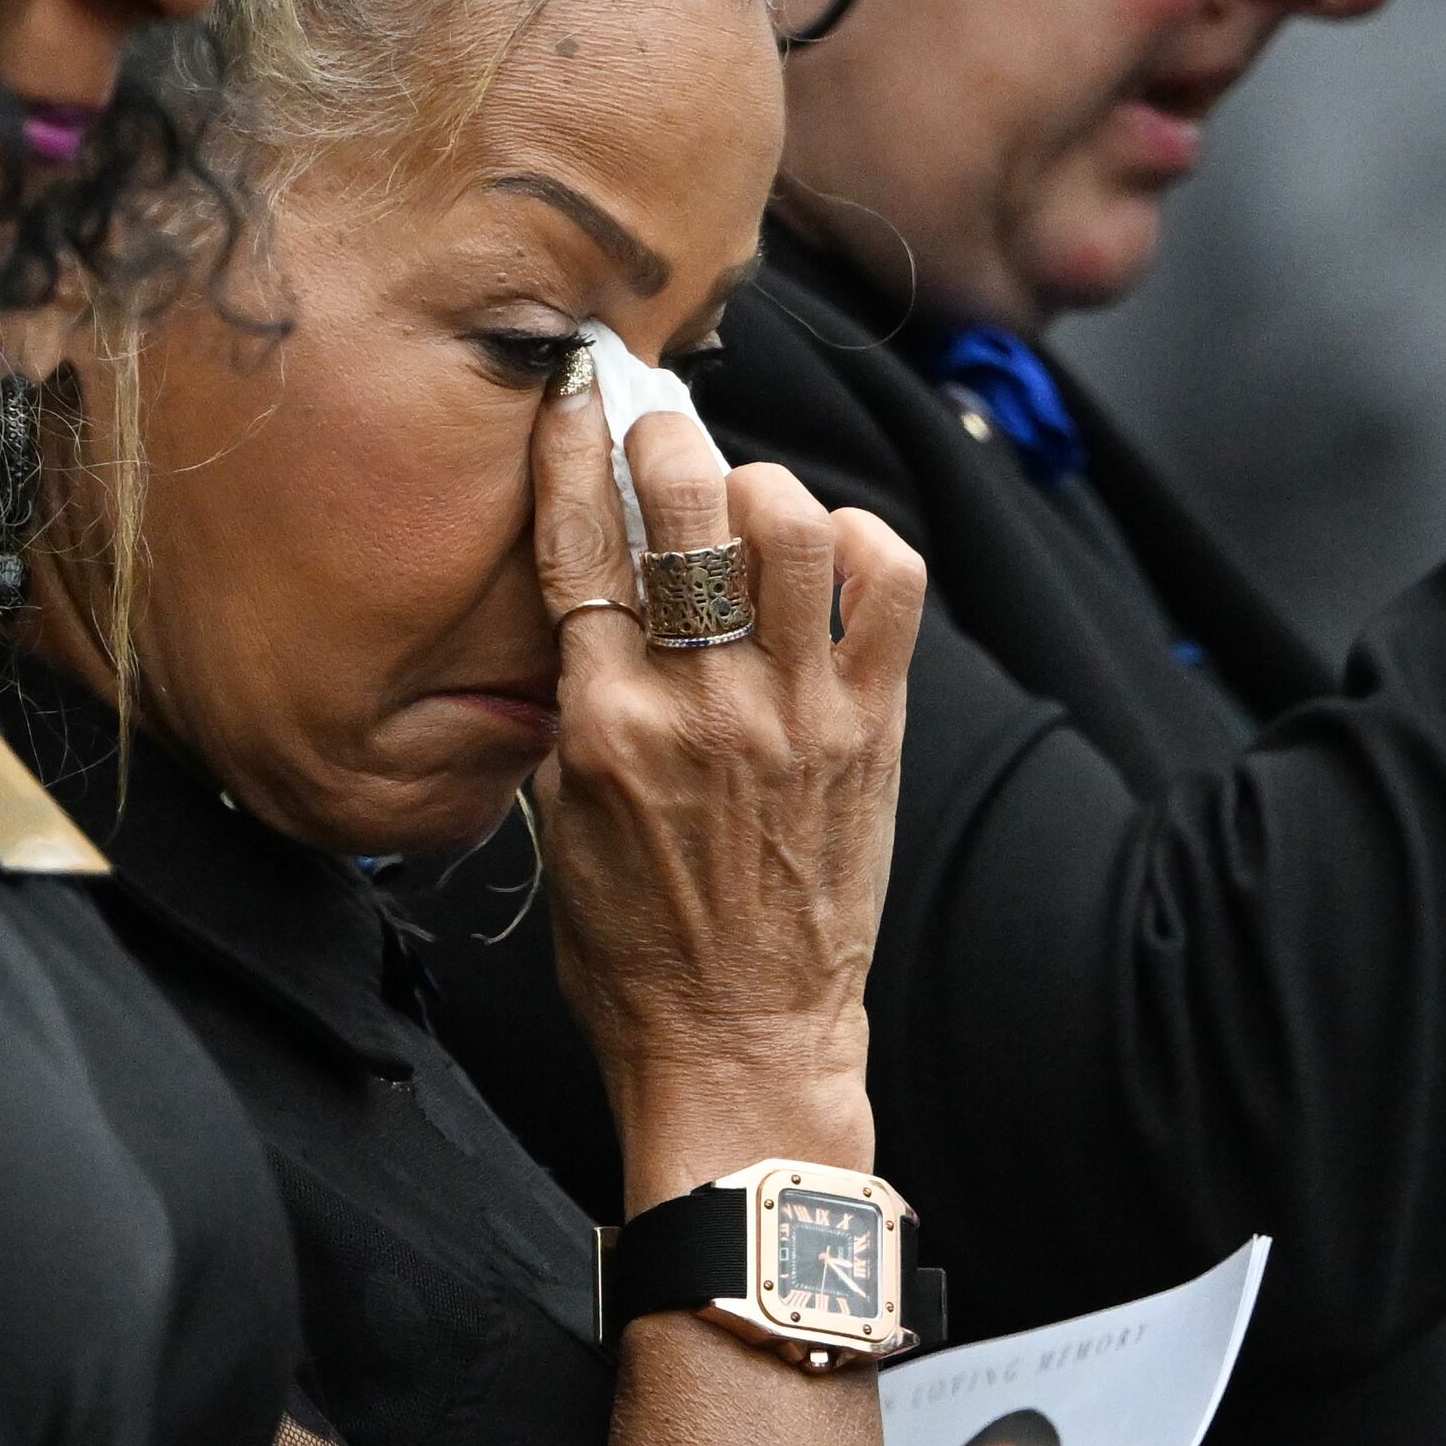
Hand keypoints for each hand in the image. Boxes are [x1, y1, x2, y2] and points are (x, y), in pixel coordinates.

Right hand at [523, 367, 920, 1207]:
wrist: (740, 1048)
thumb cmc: (635, 950)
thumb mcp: (559, 819)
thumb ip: (574, 702)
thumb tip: (590, 597)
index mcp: (606, 725)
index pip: (581, 547)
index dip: (574, 452)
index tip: (576, 397)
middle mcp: (703, 706)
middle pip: (689, 509)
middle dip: (669, 437)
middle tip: (662, 424)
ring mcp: (797, 714)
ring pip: (793, 528)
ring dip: (764, 488)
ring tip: (748, 501)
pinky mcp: (871, 731)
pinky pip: (886, 589)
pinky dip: (860, 544)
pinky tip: (831, 555)